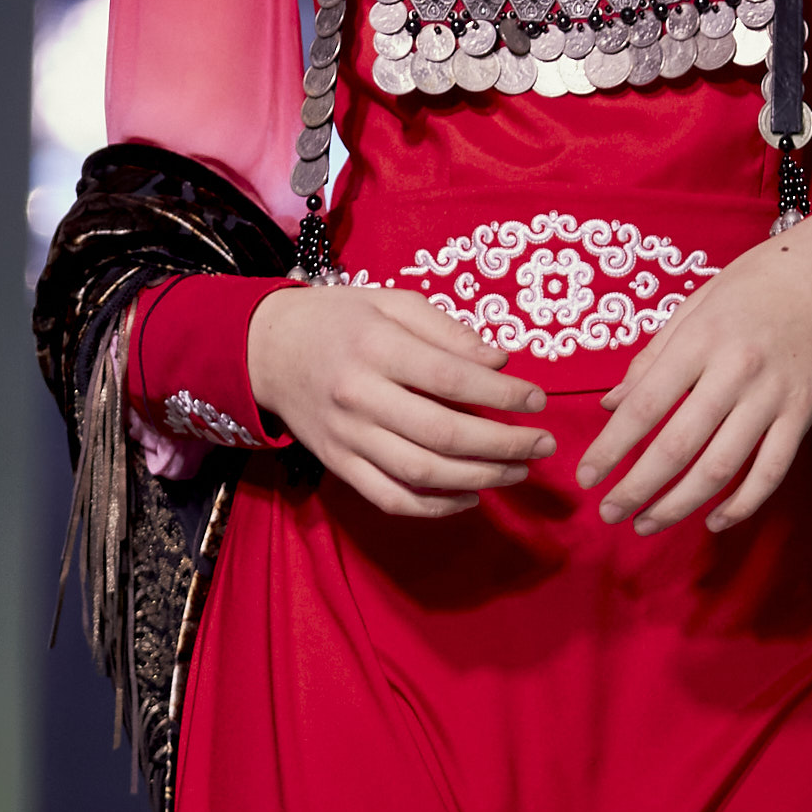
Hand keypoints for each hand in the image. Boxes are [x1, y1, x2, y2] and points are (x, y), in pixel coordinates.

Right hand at [242, 280, 551, 520]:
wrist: (267, 350)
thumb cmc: (339, 320)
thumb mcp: (391, 303)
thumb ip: (447, 330)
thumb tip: (501, 360)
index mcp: (377, 348)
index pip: (451, 378)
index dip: (502, 395)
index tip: (538, 400)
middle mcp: (360, 397)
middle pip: (443, 433)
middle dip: (504, 444)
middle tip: (544, 444)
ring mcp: (347, 437)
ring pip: (422, 473)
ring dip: (480, 478)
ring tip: (518, 471)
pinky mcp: (338, 465)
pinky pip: (391, 499)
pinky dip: (436, 508)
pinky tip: (471, 497)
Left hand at [574, 215, 811, 535]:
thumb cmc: (755, 284)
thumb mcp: (695, 306)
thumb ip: (652, 358)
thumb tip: (610, 405)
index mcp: (700, 340)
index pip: (644, 406)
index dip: (610, 448)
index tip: (586, 476)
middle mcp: (735, 371)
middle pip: (678, 446)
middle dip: (636, 488)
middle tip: (608, 512)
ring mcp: (773, 396)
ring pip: (721, 468)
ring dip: (679, 505)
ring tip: (646, 523)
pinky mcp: (803, 414)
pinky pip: (770, 472)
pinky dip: (741, 505)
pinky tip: (713, 520)